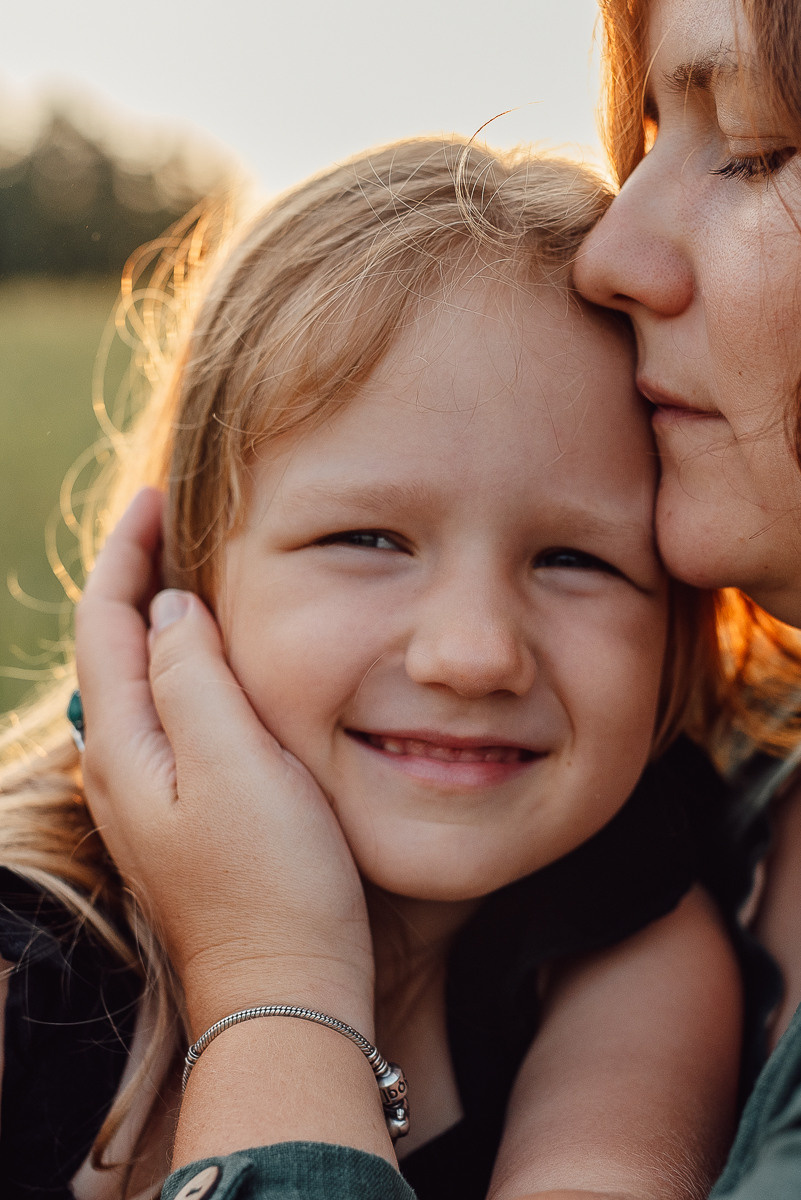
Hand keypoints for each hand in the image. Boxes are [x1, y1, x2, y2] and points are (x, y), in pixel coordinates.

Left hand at [76, 489, 373, 1036]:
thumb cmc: (273, 879)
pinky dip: (181, 669)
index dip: (127, 554)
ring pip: (138, 683)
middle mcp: (120, 769)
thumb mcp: (236, 763)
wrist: (284, 987)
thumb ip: (194, 677)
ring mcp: (148, 798)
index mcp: (124, 747)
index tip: (157, 497)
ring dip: (156, 622)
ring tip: (193, 575)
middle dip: (134, 578)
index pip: (107, 623)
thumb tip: (170, 611)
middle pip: (112, 649)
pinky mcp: (181, 818)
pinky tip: (215, 667)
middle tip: (175, 522)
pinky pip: (166, 717)